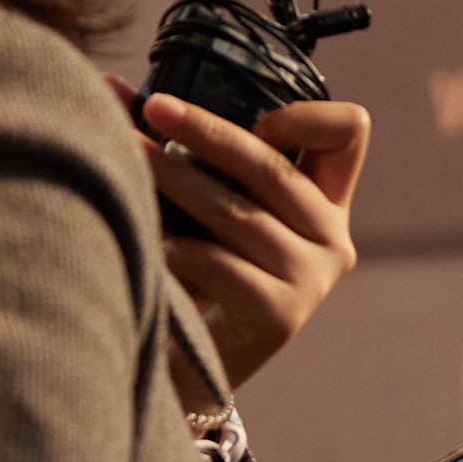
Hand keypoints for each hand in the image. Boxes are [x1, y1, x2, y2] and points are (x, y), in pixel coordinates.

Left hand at [135, 93, 367, 385]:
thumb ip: (192, 155)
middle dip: (205, 130)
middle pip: (274, 164)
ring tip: (124, 161)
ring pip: (238, 211)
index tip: (250, 121)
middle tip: (151, 109)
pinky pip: (220, 264)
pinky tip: (146, 244)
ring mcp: (312, 280)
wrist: (189, 372)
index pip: (351, 131)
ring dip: (172, 180)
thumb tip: (111, 90)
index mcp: (325, 202)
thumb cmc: (193, 275)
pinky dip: (177, 248)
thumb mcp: (210, 209)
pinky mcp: (281, 317)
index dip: (303, 114)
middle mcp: (332, 238)